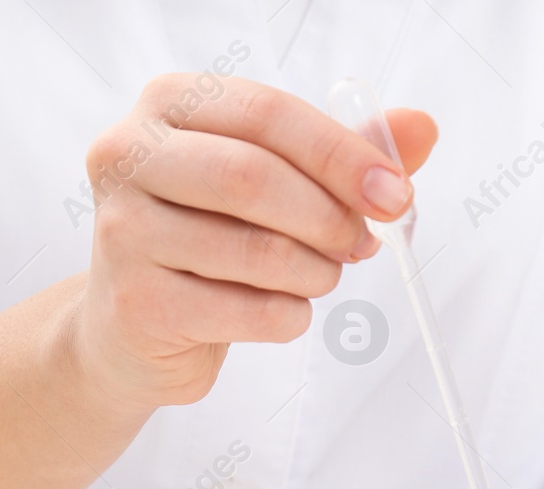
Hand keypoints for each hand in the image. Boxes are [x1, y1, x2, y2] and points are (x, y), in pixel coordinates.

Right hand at [71, 75, 435, 410]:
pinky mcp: (135, 303)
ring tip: (320, 277)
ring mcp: (123, 231)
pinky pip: (244, 310)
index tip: (394, 193)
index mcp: (168, 106)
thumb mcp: (272, 183)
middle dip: (328, 216)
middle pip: (251, 177)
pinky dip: (287, 316)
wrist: (132, 328)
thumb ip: (340, 153)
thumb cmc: (207, 240)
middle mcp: (129, 157)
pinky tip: (283, 311)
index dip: (342, 155)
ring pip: (253, 249)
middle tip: (362, 243)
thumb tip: (420, 128)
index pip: (268, 115)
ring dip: (313, 272)